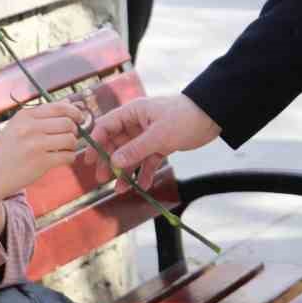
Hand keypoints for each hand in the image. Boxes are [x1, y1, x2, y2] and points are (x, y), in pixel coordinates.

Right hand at [0, 100, 90, 212]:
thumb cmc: (4, 152)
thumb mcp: (16, 127)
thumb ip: (39, 118)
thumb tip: (68, 108)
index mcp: (25, 115)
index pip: (59, 107)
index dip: (73, 112)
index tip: (78, 118)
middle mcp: (30, 127)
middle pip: (68, 123)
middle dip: (73, 130)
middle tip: (68, 137)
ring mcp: (36, 145)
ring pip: (70, 139)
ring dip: (71, 145)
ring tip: (63, 150)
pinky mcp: (41, 163)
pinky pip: (67, 156)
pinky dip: (69, 158)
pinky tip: (61, 160)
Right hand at [84, 94, 220, 191]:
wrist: (212, 117)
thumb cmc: (184, 118)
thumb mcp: (158, 136)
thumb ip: (135, 150)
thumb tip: (114, 162)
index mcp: (133, 112)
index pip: (106, 126)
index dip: (96, 142)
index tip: (89, 161)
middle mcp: (138, 123)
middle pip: (116, 143)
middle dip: (109, 161)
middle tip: (103, 179)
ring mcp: (149, 135)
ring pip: (131, 155)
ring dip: (125, 171)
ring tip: (119, 189)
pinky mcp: (161, 145)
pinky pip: (147, 160)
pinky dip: (143, 172)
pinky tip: (141, 185)